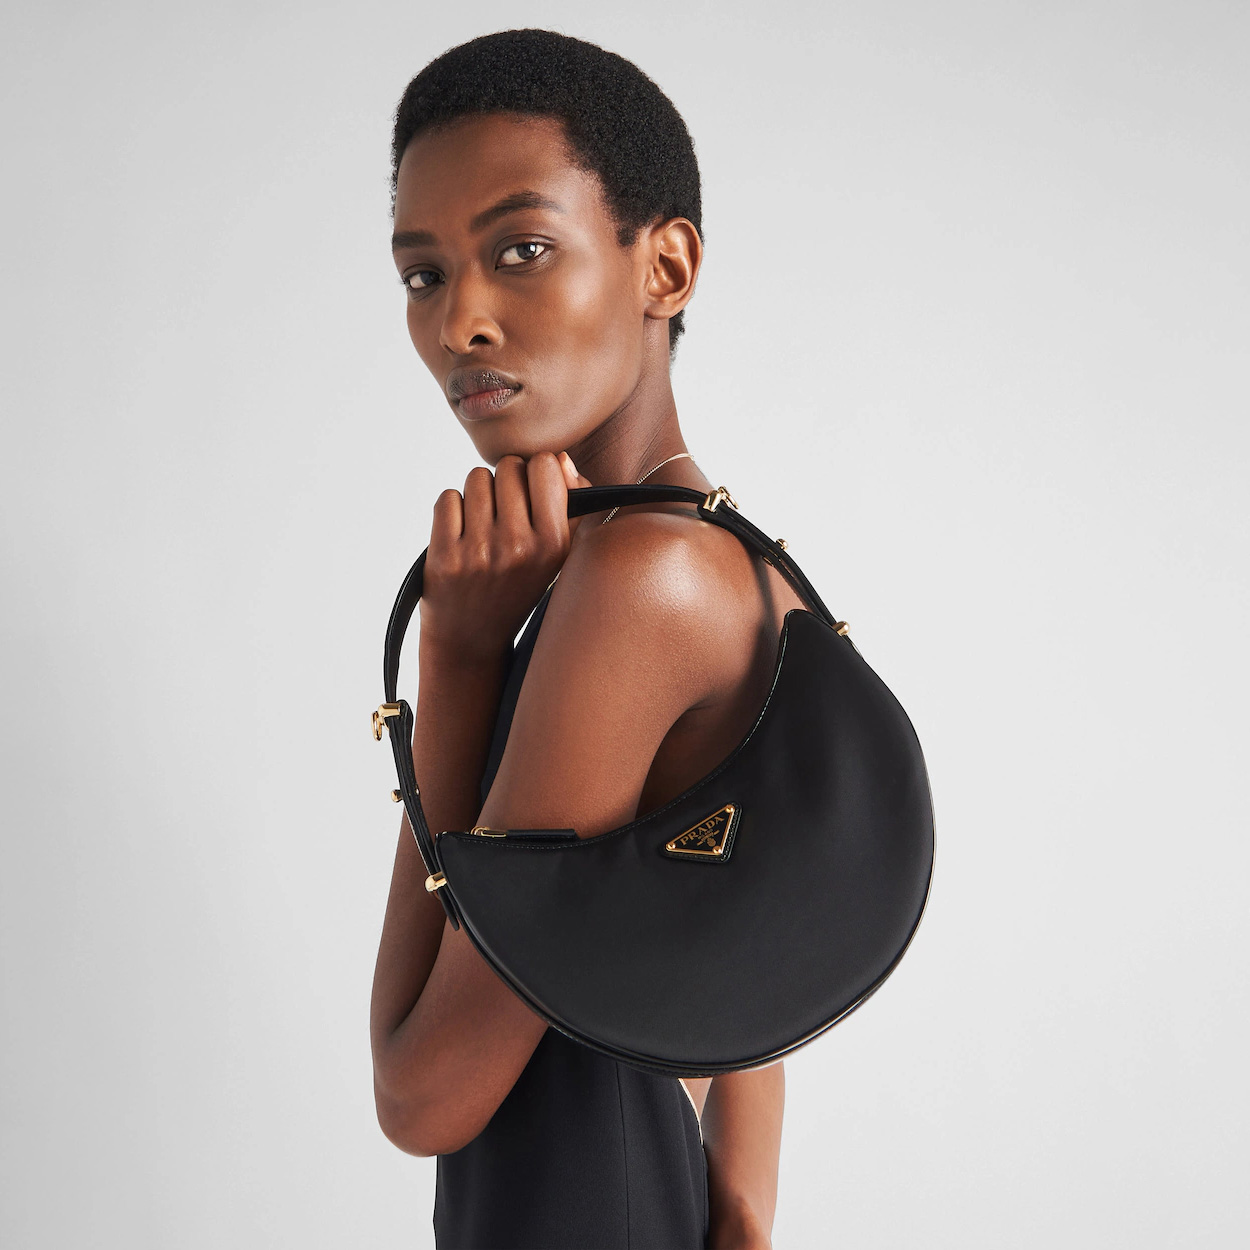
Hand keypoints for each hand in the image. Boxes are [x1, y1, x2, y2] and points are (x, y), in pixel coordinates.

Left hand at [418, 451, 592, 664]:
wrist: (471, 639)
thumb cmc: (517, 587)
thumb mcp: (558, 555)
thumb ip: (571, 503)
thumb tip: (560, 459)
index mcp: (554, 544)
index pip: (546, 464)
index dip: (536, 472)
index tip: (531, 494)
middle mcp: (518, 547)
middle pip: (509, 467)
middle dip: (505, 483)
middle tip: (503, 515)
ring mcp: (479, 552)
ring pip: (476, 478)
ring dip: (477, 495)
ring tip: (482, 527)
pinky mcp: (444, 556)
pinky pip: (447, 498)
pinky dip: (451, 510)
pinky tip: (460, 536)